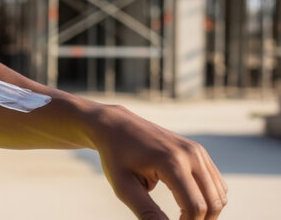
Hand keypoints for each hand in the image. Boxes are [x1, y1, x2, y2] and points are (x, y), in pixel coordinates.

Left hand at [92, 105, 226, 219]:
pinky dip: (208, 198)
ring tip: (183, 218)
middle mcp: (190, 154)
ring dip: (207, 211)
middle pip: (214, 203)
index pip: (195, 206)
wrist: (117, 125)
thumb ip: (146, 211)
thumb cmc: (116, 157)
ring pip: (220, 194)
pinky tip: (187, 203)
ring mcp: (197, 151)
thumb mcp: (124, 187)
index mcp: (171, 162)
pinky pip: (216, 182)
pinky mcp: (199, 151)